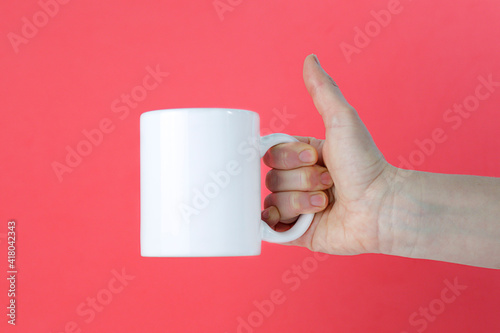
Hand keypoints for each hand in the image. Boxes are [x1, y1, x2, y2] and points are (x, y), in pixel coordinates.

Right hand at [262, 54, 395, 254]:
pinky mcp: (296, 231)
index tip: (317, 157)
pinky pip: (268, 226)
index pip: (271, 153)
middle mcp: (297, 181)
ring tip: (327, 203)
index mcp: (302, 157)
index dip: (290, 156)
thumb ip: (323, 91)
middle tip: (330, 183)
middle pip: (271, 177)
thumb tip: (310, 58)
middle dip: (302, 180)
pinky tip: (295, 218)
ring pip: (271, 201)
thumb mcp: (342, 120)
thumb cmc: (365, 163)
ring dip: (301, 201)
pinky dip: (276, 222)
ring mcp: (296, 207)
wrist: (382, 206)